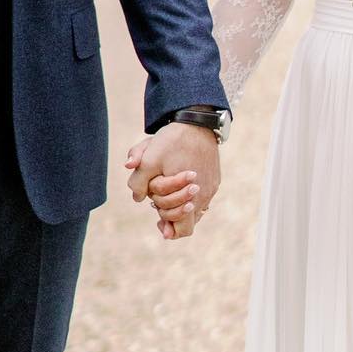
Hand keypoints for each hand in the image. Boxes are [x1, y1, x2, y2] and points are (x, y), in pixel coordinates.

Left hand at [124, 122, 220, 241]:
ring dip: (179, 203)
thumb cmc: (172, 142)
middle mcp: (205, 195)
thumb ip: (138, 182)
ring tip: (165, 191)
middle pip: (187, 220)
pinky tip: (178, 182)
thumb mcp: (148, 160)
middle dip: (169, 212)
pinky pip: (202, 195)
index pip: (184, 229)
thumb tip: (137, 199)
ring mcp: (211, 187)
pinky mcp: (214, 178)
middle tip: (156, 201)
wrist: (196, 122)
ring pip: (195, 208)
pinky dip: (189, 194)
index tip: (158, 220)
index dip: (169, 229)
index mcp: (191, 196)